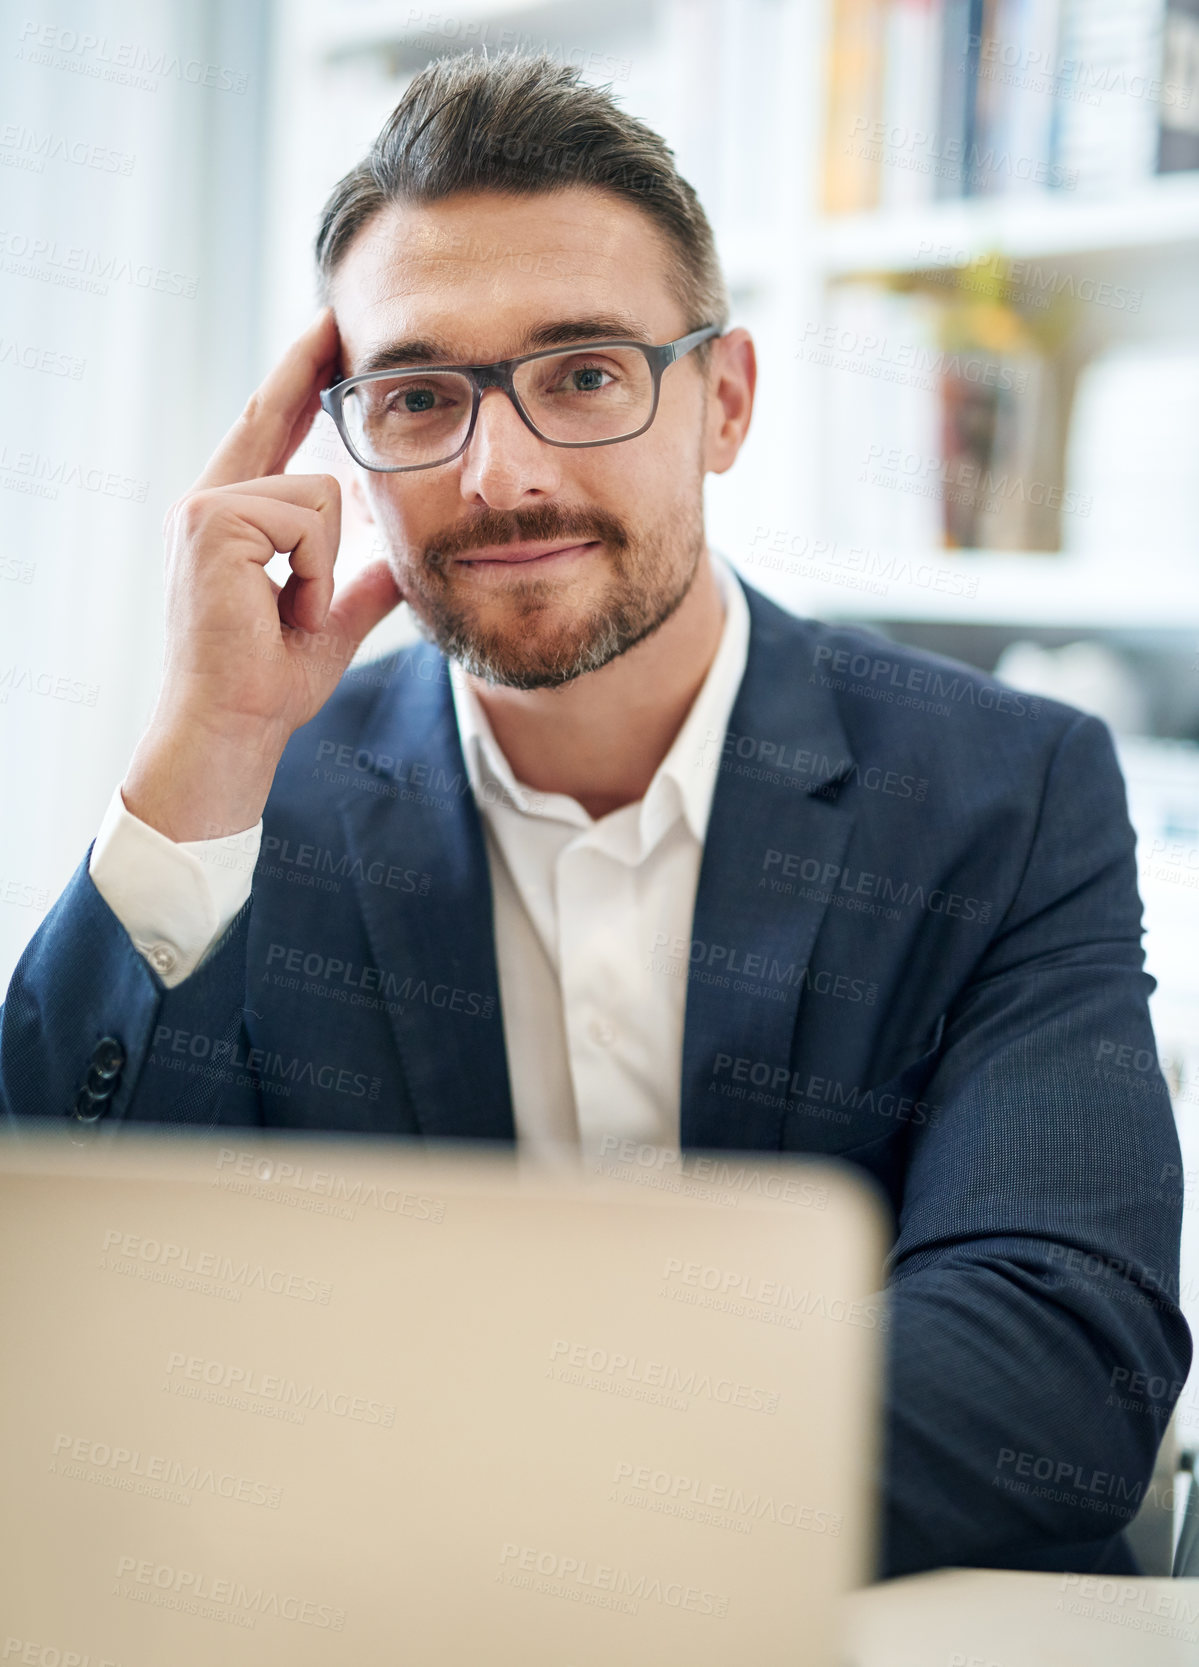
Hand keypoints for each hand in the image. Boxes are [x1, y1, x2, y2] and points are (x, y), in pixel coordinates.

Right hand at [123, 307, 402, 840]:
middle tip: (335, 313)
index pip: (268, 431)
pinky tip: (287, 608)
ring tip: (296, 611)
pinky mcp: (214, 525)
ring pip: (319, 492)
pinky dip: (316, 573)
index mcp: (229, 519)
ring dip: (326, 564)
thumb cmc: (269, 684)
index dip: (296, 380)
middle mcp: (208, 503)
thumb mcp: (331, 621)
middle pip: (271, 416)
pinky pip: (310, 519)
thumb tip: (402, 562)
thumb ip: (360, 583)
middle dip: (304, 366)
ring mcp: (205, 510)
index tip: (323, 332)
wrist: (234, 729)